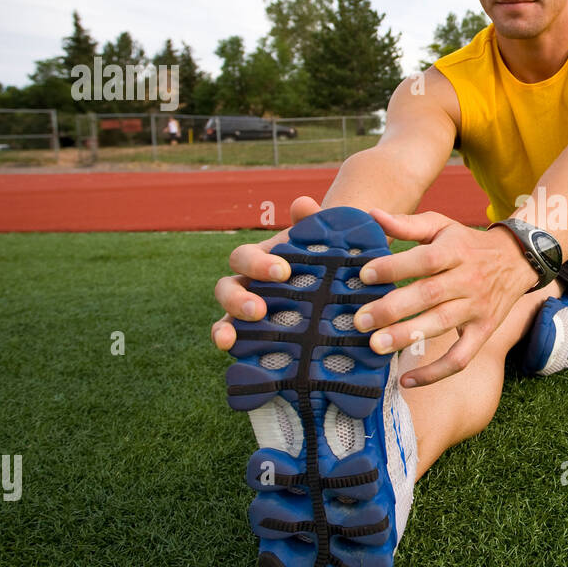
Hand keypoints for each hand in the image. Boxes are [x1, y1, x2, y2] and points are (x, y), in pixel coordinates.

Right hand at [210, 195, 322, 350]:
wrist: (343, 283)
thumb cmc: (329, 258)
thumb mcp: (323, 241)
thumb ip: (312, 221)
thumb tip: (303, 204)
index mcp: (260, 261)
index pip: (243, 258)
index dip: (257, 264)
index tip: (283, 271)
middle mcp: (250, 287)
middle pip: (226, 289)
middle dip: (237, 299)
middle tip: (261, 309)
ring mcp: (251, 315)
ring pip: (224, 319)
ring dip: (224, 327)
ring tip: (231, 341)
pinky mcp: (259, 339)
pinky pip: (239, 346)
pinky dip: (235, 352)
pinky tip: (240, 362)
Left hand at [353, 208, 538, 387]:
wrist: (517, 260)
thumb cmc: (468, 244)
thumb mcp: (442, 226)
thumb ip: (407, 225)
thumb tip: (370, 216)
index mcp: (455, 251)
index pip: (425, 260)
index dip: (395, 267)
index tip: (364, 274)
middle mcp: (468, 280)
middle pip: (429, 295)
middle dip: (392, 309)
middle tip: (360, 320)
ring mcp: (477, 309)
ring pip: (441, 325)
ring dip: (408, 337)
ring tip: (376, 346)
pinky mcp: (483, 332)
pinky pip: (460, 358)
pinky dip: (435, 373)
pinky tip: (407, 381)